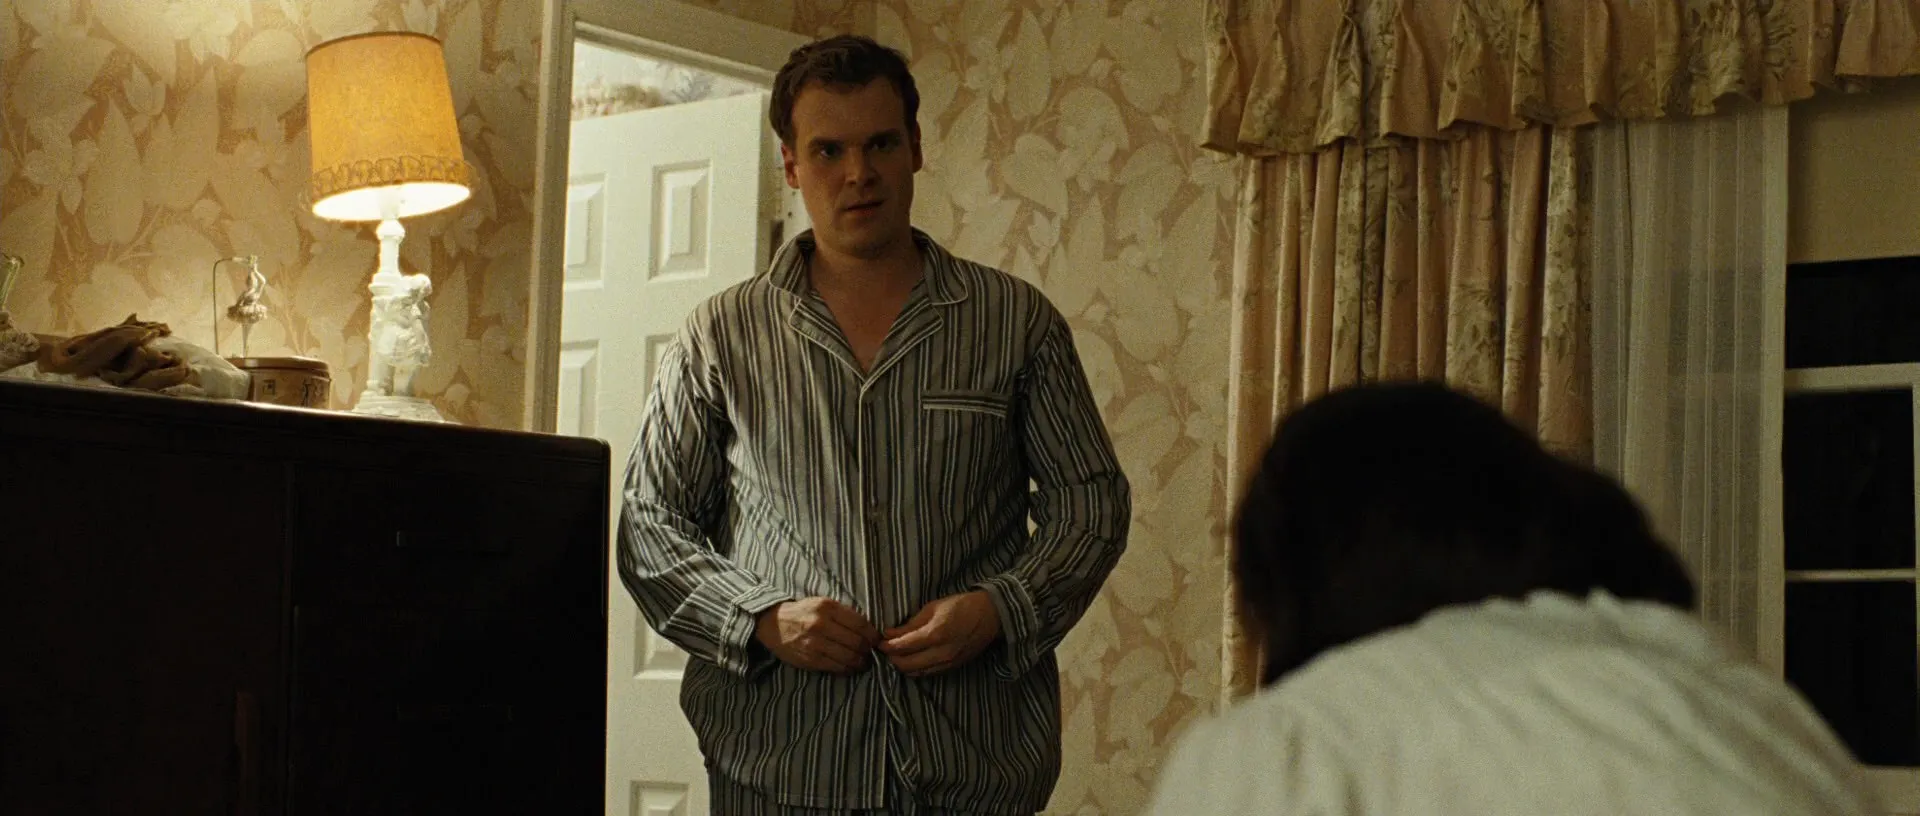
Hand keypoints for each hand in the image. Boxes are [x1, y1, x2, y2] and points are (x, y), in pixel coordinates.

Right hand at [754, 597, 881, 673]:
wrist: (773, 623)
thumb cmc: (803, 613)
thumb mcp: (822, 604)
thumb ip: (844, 614)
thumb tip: (869, 629)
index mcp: (827, 607)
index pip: (860, 624)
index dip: (873, 635)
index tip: (877, 640)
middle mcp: (820, 624)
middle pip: (857, 642)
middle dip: (869, 650)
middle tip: (872, 653)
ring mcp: (814, 644)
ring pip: (848, 657)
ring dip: (861, 662)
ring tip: (864, 662)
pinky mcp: (809, 659)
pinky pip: (836, 667)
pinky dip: (847, 669)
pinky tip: (850, 667)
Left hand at [880, 591, 1000, 677]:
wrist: (990, 617)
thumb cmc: (960, 606)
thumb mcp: (933, 608)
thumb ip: (910, 624)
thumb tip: (888, 633)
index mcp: (935, 634)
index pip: (902, 647)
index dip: (886, 645)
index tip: (878, 640)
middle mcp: (941, 653)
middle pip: (905, 665)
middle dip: (891, 658)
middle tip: (885, 648)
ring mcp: (947, 663)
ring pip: (914, 673)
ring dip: (901, 665)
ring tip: (896, 654)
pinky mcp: (951, 668)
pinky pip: (926, 674)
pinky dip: (914, 669)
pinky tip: (910, 659)